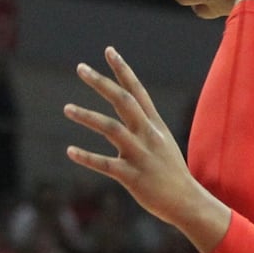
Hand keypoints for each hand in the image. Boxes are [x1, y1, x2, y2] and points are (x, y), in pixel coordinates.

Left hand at [65, 47, 229, 252]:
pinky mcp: (132, 176)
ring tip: (67, 108)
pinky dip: (86, 157)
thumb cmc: (172, 173)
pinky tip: (70, 151)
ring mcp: (140, 155)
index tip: (109, 51)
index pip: (138, 91)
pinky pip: (105, 164)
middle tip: (81, 68)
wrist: (186, 201)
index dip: (123, 70)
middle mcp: (148, 135)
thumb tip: (128, 111)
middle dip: (101, 83)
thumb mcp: (163, 143)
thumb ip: (145, 126)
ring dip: (87, 116)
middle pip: (123, 101)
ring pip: (111, 128)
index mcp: (155, 126)